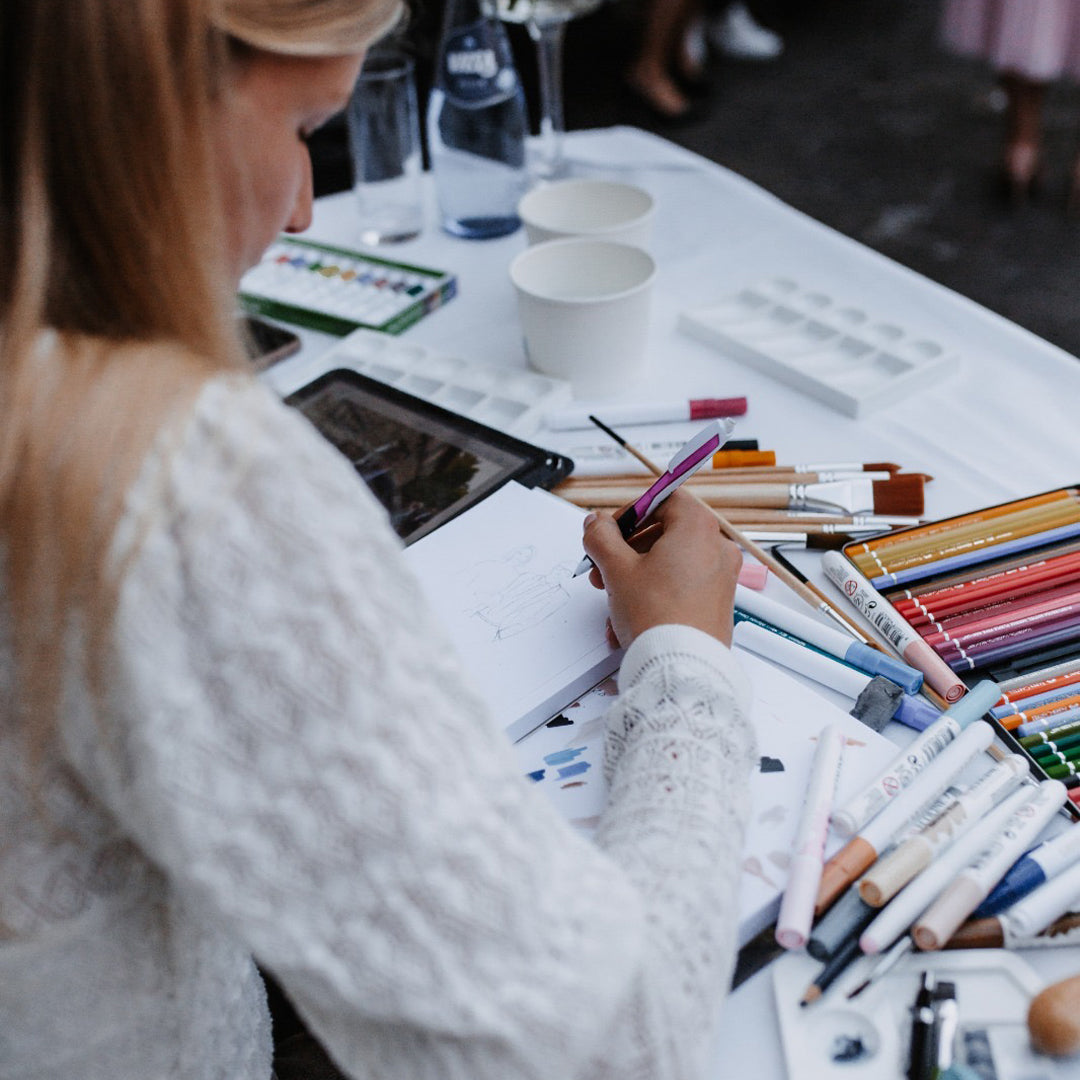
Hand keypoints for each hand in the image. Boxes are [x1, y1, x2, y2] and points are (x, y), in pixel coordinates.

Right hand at [581, 489, 740, 647]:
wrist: (682, 667)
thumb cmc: (658, 617)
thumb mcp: (617, 569)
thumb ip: (601, 537)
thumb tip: (596, 524)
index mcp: (698, 528)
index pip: (664, 499)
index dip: (632, 512)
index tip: (612, 530)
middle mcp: (717, 548)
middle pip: (665, 532)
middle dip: (628, 550)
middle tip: (604, 567)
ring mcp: (721, 576)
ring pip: (670, 563)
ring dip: (636, 576)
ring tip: (613, 600)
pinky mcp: (718, 602)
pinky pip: (681, 586)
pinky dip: (655, 593)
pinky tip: (630, 618)